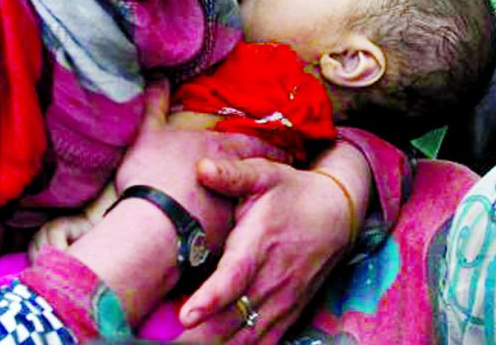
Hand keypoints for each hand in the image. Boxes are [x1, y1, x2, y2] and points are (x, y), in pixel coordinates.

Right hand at [115, 79, 289, 250]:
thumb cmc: (153, 175)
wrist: (155, 227)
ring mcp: (234, 211)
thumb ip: (156, 105)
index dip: (271, 144)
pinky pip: (238, 232)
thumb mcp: (149, 134)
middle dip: (272, 173)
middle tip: (284, 173)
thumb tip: (157, 77)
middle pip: (262, 174)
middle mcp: (236, 179)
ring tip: (264, 206)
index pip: (256, 142)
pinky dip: (240, 230)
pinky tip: (237, 236)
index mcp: (220, 149)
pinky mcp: (227, 241)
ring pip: (253, 204)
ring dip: (259, 204)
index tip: (287, 148)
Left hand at [178, 144, 370, 342]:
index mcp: (259, 246)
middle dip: (196, 336)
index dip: (210, 299)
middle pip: (231, 322)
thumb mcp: (265, 174)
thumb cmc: (292, 192)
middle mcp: (271, 282)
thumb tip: (201, 168)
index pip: (234, 279)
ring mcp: (280, 304)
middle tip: (159, 338)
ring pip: (244, 340)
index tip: (185, 315)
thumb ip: (232, 174)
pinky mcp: (286, 316)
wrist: (337, 215)